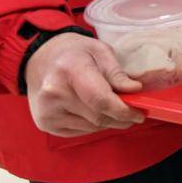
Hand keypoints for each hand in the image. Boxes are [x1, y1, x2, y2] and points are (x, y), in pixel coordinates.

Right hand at [25, 33, 144, 136]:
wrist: (41, 59)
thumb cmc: (75, 53)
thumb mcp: (100, 51)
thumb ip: (117, 72)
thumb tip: (135, 90)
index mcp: (69, 71)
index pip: (100, 100)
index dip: (123, 110)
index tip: (140, 113)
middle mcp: (54, 94)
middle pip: (98, 117)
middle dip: (121, 118)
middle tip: (134, 113)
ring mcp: (47, 112)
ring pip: (91, 127)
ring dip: (108, 122)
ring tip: (113, 108)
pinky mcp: (45, 124)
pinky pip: (80, 131)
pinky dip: (93, 125)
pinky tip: (93, 111)